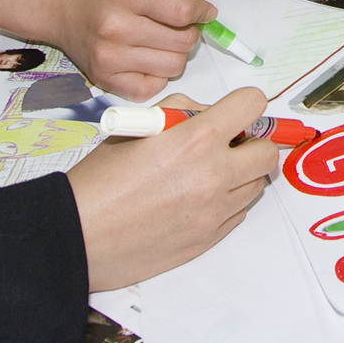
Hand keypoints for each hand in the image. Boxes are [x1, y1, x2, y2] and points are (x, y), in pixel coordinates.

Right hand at [0, 0, 209, 99]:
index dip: (201, 11)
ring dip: (176, 52)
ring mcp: (109, 57)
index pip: (182, 11)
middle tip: (178, 23)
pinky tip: (148, 57)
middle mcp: (115, 26)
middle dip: (190, 30)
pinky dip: (158, 74)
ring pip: (173, 66)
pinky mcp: (105, 79)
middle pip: (182, 41)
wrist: (60, 5)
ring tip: (161, 38)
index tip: (202, 10)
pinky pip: (153, 87)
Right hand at [67, 86, 276, 289]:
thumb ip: (183, 113)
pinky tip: (195, 200)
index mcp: (194, 139)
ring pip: (255, 185)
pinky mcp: (208, 238)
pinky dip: (226, 203)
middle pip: (267, 151)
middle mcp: (212, 175)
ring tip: (205, 174)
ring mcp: (213, 211)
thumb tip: (213, 113)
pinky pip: (237, 213)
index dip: (245, 104)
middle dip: (252, 143)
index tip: (237, 111)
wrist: (77, 236)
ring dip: (240, 175)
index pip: (253, 105)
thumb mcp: (138, 128)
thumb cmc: (99, 181)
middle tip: (228, 145)